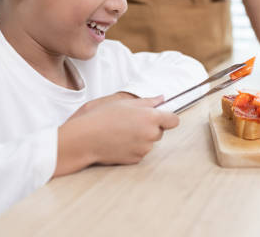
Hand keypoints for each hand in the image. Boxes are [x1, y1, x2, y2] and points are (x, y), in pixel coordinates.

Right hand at [54, 95, 178, 175]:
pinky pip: (140, 152)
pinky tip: (119, 142)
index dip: (167, 118)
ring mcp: (143, 149)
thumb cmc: (102, 117)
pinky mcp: (135, 160)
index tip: (160, 116)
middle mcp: (150, 134)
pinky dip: (133, 148)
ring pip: (150, 142)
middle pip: (160, 131)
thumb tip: (161, 98)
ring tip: (122, 131)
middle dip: (151, 127)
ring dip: (141, 138)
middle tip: (132, 122)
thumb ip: (147, 101)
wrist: (85, 139)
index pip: (174, 120)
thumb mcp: (123, 103)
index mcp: (150, 117)